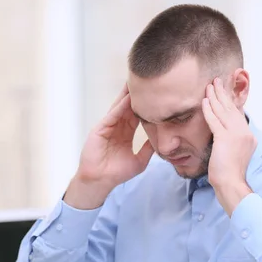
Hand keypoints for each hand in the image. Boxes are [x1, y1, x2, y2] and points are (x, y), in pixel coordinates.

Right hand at [64, 84, 153, 208]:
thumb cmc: (117, 173)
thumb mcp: (140, 160)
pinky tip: (128, 98)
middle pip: (128, 107)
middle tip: (147, 80)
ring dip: (127, 95)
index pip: (137, 115)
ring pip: (120, 107)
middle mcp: (117, 127)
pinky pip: (112, 115)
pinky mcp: (100, 129)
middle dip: (136, 95)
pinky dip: (120, 106)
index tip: (156, 95)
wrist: (100, 181)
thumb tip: (161, 139)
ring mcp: (108, 126)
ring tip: (137, 82)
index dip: (146, 105)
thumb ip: (149, 149)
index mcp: (125, 133)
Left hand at [202, 77, 256, 214]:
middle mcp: (244, 133)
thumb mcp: (234, 155)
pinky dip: (209, 109)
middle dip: (223, 94)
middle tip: (216, 81)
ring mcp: (236, 135)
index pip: (237, 114)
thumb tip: (223, 138)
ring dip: (215, 97)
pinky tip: (204, 101)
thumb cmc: (230, 175)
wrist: (232, 184)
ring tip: (209, 86)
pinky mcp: (225, 138)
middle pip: (232, 108)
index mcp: (248, 136)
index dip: (230, 102)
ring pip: (224, 111)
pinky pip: (215, 120)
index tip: (224, 91)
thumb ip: (231, 143)